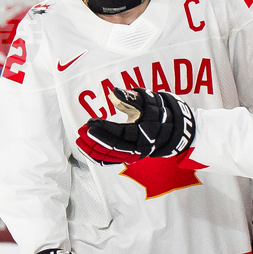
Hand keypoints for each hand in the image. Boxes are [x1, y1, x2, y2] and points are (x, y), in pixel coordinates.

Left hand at [79, 88, 195, 164]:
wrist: (173, 127)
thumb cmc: (158, 110)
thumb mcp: (146, 100)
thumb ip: (129, 97)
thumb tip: (112, 92)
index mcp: (143, 132)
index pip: (120, 132)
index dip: (104, 128)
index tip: (90, 122)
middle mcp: (139, 147)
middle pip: (113, 147)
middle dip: (95, 140)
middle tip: (81, 132)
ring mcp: (134, 154)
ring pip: (111, 157)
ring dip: (94, 150)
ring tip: (80, 141)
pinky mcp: (130, 157)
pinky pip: (112, 160)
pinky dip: (99, 157)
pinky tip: (87, 150)